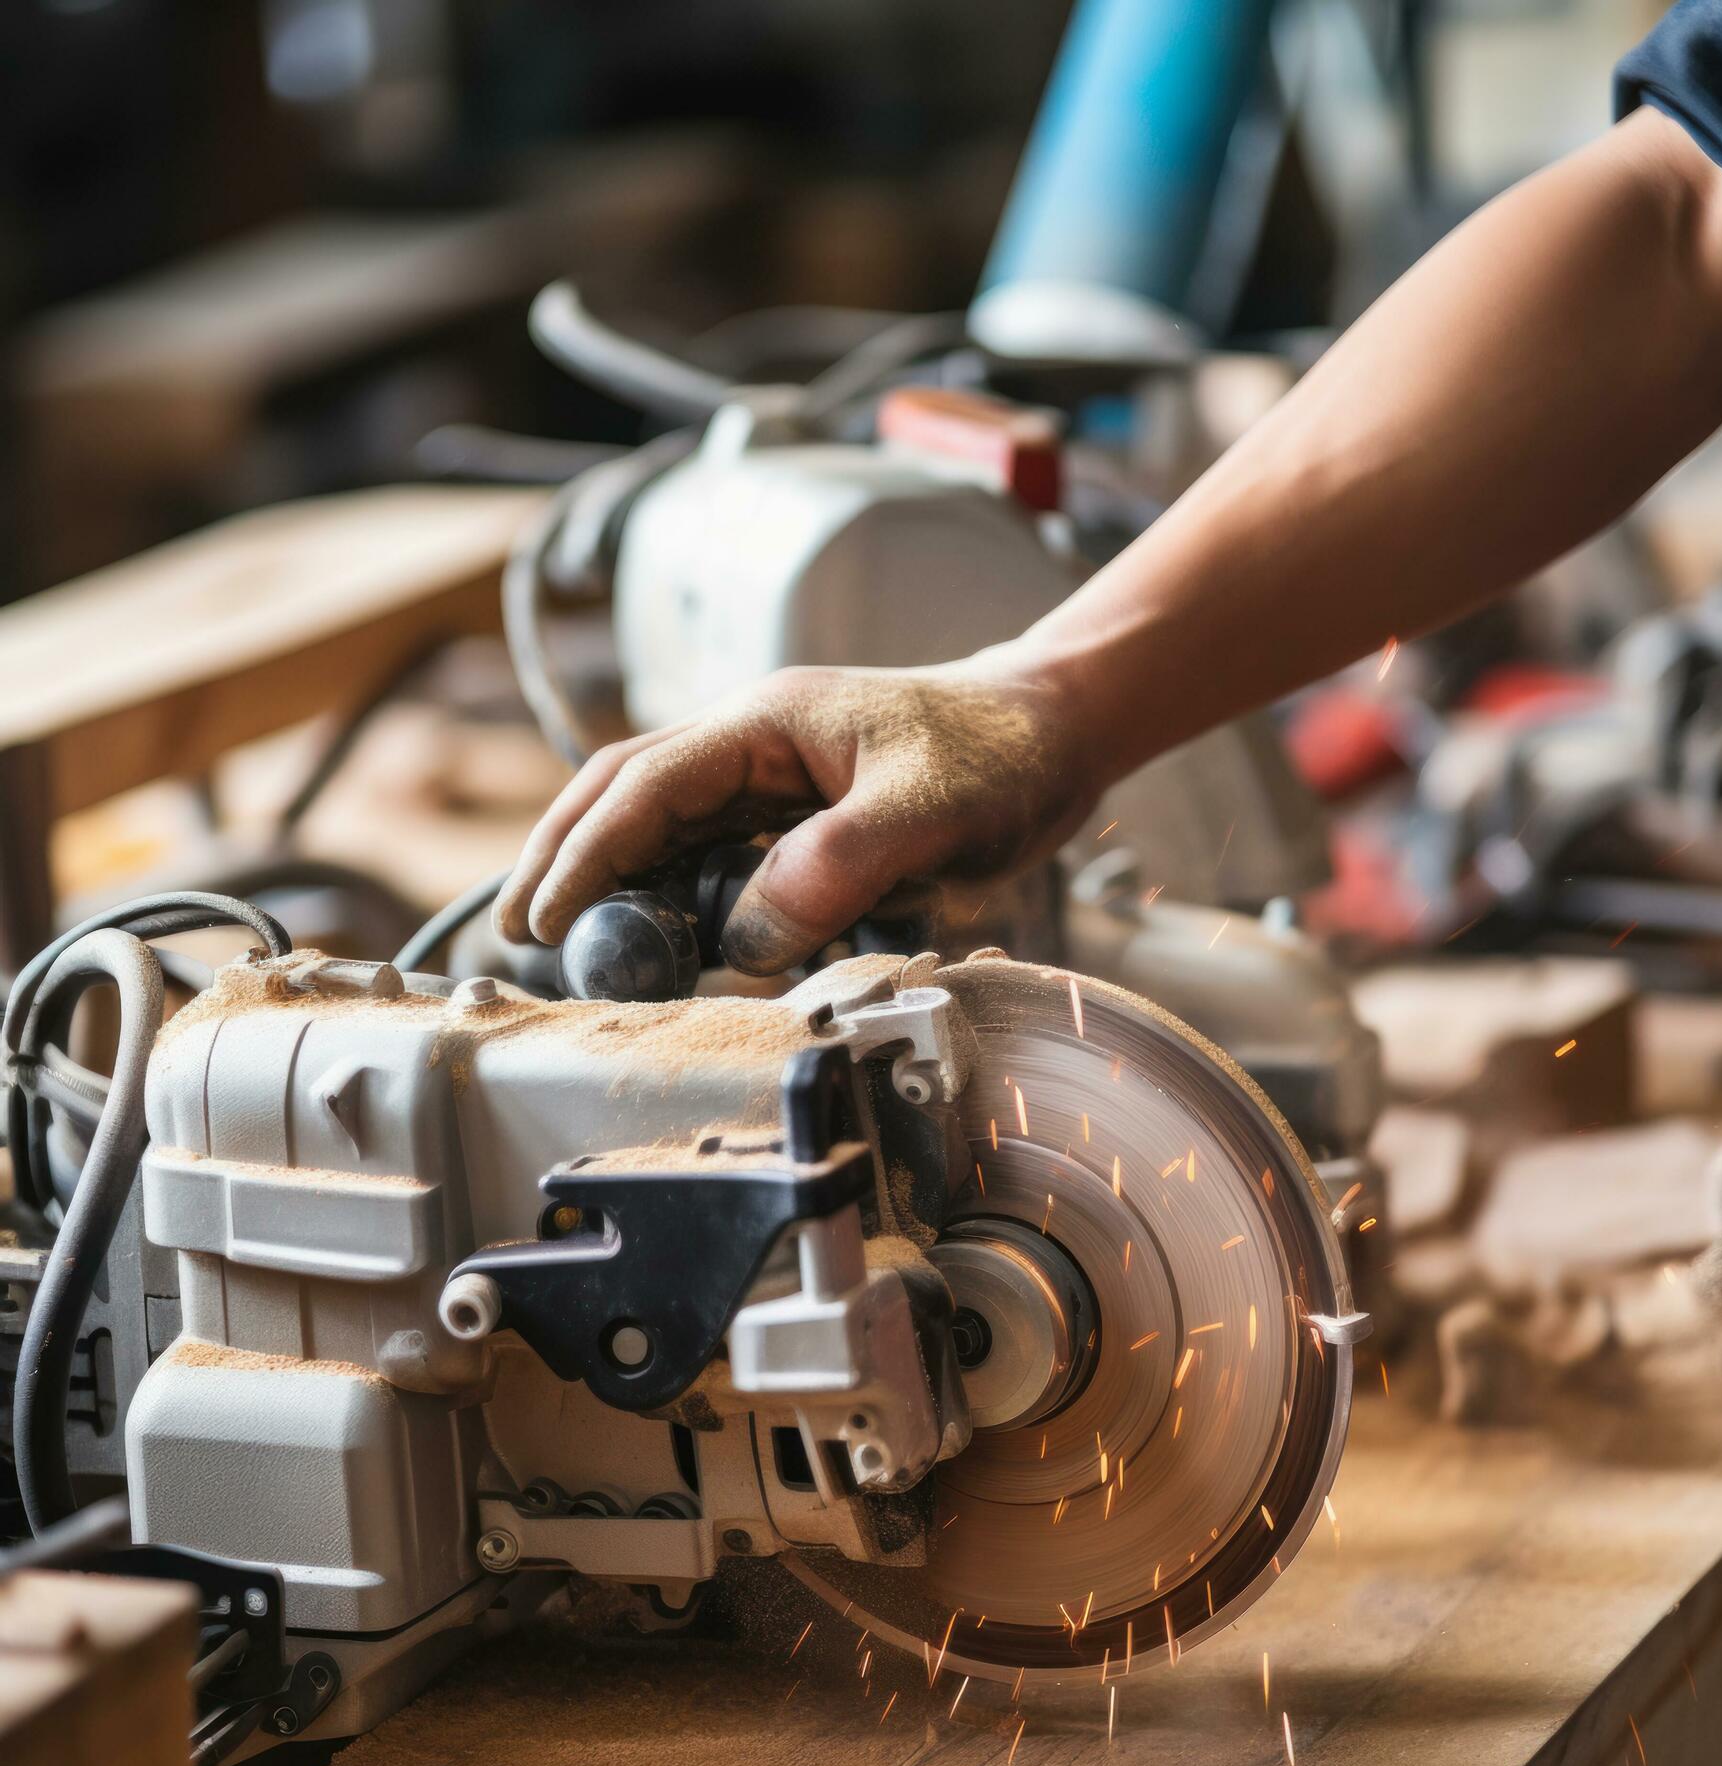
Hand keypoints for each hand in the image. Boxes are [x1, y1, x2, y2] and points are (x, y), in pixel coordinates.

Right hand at [494, 651, 1103, 971]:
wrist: (1056, 730)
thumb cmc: (998, 754)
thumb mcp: (923, 812)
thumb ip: (834, 868)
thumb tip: (746, 942)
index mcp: (765, 723)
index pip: (643, 785)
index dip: (586, 853)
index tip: (544, 918)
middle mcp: (754, 741)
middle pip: (625, 790)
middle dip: (565, 854)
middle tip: (520, 930)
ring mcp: (774, 773)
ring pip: (662, 818)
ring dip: (612, 872)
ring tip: (569, 935)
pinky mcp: (800, 808)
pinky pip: (715, 846)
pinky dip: (675, 885)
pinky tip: (663, 928)